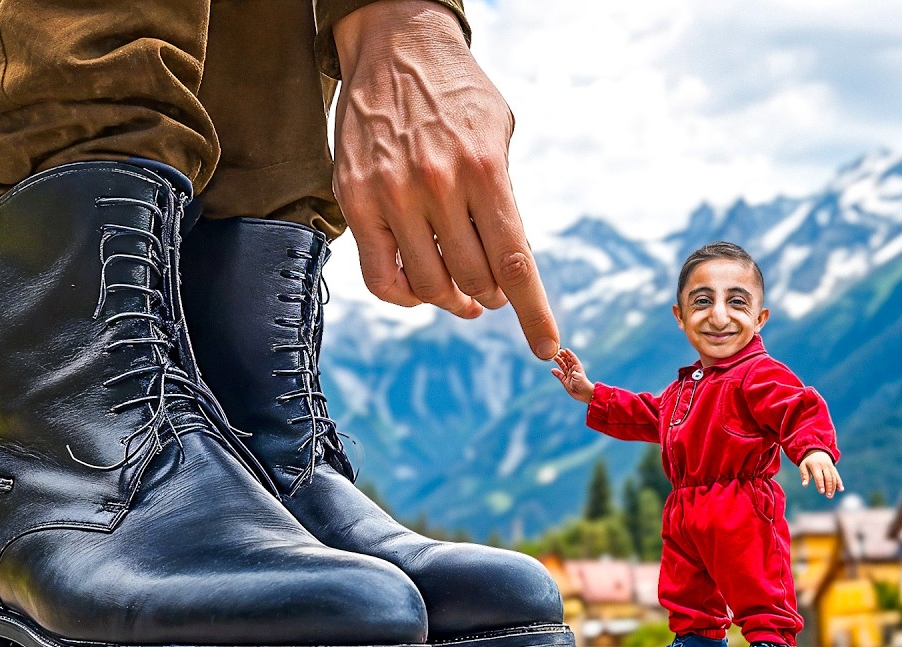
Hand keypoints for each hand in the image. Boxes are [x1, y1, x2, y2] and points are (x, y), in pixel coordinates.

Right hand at [331, 0, 560, 358]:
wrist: (396, 45)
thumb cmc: (457, 93)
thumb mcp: (498, 133)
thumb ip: (503, 198)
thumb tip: (507, 266)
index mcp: (485, 169)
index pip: (515, 260)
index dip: (534, 312)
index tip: (547, 346)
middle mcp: (438, 185)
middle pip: (474, 280)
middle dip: (492, 295)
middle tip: (491, 291)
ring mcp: (392, 194)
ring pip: (429, 285)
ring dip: (452, 298)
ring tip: (460, 292)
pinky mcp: (355, 199)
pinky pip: (381, 277)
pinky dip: (407, 295)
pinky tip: (420, 285)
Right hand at [551, 348, 594, 403]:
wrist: (584, 394)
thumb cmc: (583, 384)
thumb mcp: (580, 378)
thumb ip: (575, 374)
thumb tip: (571, 372)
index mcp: (577, 368)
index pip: (573, 358)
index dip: (569, 354)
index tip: (565, 349)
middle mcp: (573, 370)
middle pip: (567, 361)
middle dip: (563, 356)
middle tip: (557, 352)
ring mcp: (569, 375)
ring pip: (563, 367)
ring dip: (559, 362)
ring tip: (554, 358)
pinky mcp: (565, 381)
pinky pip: (560, 375)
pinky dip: (556, 372)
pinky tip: (553, 370)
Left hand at [800, 451, 842, 498]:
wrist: (817, 451)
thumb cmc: (808, 462)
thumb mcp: (803, 466)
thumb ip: (804, 475)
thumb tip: (805, 485)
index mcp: (815, 465)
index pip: (819, 476)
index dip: (820, 484)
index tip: (821, 492)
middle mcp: (824, 466)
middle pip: (828, 477)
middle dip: (828, 487)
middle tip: (828, 496)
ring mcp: (830, 467)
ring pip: (833, 477)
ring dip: (833, 487)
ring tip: (830, 495)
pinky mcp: (833, 469)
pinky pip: (837, 476)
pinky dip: (839, 483)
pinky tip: (841, 489)